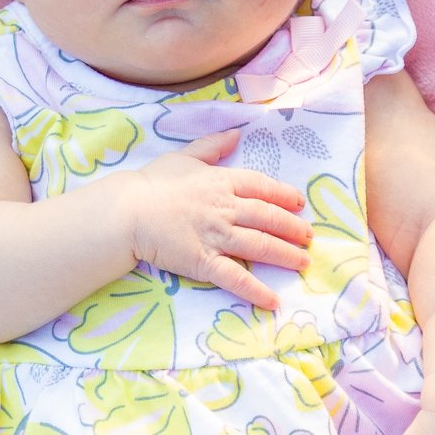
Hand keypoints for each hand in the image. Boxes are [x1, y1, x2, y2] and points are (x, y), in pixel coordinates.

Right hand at [118, 130, 312, 307]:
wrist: (126, 212)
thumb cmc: (151, 184)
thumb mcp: (183, 156)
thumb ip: (212, 146)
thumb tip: (236, 133)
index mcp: (221, 181)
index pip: (261, 186)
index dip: (284, 195)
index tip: (299, 203)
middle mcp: (225, 208)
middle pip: (268, 217)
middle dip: (292, 227)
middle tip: (309, 236)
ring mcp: (216, 236)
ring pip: (260, 245)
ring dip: (285, 255)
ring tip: (303, 262)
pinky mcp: (204, 262)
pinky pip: (236, 277)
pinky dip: (256, 290)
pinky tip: (273, 300)